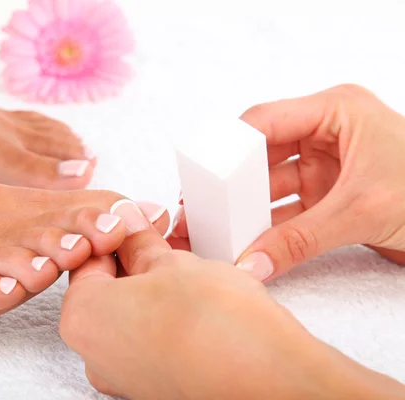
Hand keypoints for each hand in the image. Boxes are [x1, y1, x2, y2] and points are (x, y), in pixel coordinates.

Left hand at [59, 201, 402, 398]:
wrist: (270, 381)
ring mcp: (121, 377)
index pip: (88, 258)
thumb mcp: (174, 262)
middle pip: (105, 291)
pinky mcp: (150, 390)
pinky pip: (146, 344)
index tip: (141, 226)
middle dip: (134, 265)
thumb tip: (129, 224)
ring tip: (188, 280)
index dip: (117, 234)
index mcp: (82, 317)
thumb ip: (140, 242)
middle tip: (168, 249)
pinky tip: (194, 311)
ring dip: (149, 294)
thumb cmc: (218, 321)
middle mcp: (93, 355)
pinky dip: (162, 323)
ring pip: (127, 318)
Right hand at [170, 84, 404, 280]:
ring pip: (271, 184)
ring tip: (219, 227)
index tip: (203, 174)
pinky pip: (286, 208)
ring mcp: (324, 166)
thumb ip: (299, 240)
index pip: (266, 120)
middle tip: (203, 204)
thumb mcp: (361, 210)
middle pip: (261, 154)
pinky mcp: (326, 195)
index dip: (230, 146)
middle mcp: (325, 134)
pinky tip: (247, 240)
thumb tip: (250, 263)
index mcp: (336, 111)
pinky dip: (268, 226)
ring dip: (247, 208)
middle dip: (233, 182)